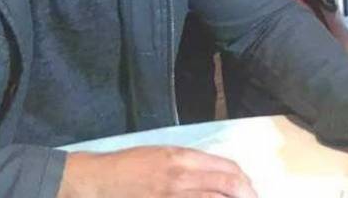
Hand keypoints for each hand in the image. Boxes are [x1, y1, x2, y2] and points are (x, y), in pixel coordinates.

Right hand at [58, 146, 257, 197]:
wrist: (97, 182)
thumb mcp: (162, 154)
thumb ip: (191, 163)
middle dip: (247, 194)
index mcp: (183, 157)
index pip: (228, 168)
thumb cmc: (129, 166)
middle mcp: (182, 177)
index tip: (249, 189)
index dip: (245, 181)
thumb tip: (218, 175)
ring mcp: (174, 197)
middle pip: (230, 186)